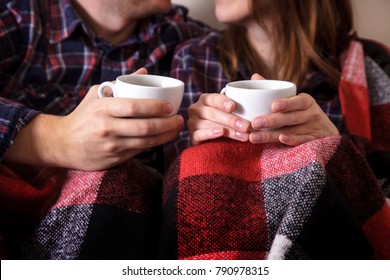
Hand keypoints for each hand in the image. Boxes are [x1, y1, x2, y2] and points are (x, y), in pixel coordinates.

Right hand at [4, 68, 183, 170]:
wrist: (63, 143)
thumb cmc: (83, 115)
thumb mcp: (97, 95)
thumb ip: (121, 84)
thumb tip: (145, 71)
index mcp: (103, 109)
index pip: (134, 107)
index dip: (155, 107)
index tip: (170, 106)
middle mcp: (107, 128)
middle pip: (144, 127)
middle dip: (167, 124)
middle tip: (179, 119)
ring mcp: (111, 146)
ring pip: (145, 142)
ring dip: (166, 135)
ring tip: (177, 128)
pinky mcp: (114, 158)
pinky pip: (140, 151)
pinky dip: (155, 144)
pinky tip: (164, 137)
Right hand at [187, 92, 250, 144]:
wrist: (215, 140)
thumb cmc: (226, 121)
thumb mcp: (232, 109)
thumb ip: (242, 96)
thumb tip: (256, 76)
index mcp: (206, 99)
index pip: (214, 98)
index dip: (223, 102)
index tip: (234, 106)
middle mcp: (197, 109)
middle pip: (214, 113)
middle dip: (232, 120)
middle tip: (247, 126)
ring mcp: (193, 122)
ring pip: (210, 124)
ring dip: (228, 130)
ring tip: (243, 135)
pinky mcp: (193, 136)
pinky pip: (200, 134)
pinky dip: (211, 133)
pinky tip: (221, 133)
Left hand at [249, 93, 338, 145]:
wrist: (324, 134)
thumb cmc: (301, 114)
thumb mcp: (293, 102)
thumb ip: (274, 91)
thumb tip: (255, 76)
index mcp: (305, 101)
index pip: (297, 101)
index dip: (287, 103)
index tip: (273, 106)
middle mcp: (312, 114)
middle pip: (291, 118)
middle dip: (272, 120)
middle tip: (255, 123)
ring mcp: (314, 129)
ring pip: (291, 131)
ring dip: (271, 135)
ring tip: (254, 137)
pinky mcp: (314, 142)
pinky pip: (302, 141)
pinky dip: (292, 140)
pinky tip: (281, 139)